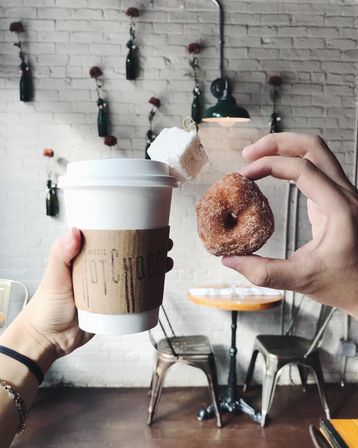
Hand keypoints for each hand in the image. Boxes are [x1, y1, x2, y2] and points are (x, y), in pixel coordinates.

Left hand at [16, 229, 173, 366]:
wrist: (48, 339)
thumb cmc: (45, 306)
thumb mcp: (54, 277)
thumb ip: (60, 254)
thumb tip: (75, 232)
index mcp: (86, 256)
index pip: (111, 237)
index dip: (130, 229)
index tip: (147, 224)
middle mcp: (100, 269)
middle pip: (129, 253)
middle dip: (149, 246)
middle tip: (164, 243)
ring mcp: (108, 287)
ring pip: (135, 272)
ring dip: (152, 266)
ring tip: (166, 262)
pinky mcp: (114, 306)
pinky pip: (134, 294)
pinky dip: (149, 289)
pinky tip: (159, 285)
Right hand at [222, 132, 357, 318]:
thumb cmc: (346, 284)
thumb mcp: (302, 279)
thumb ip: (264, 272)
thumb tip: (231, 260)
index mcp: (340, 208)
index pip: (301, 168)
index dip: (268, 165)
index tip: (244, 175)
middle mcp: (346, 194)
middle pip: (312, 146)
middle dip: (277, 143)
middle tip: (248, 153)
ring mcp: (343, 194)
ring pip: (316, 152)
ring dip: (284, 148)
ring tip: (257, 157)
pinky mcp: (336, 199)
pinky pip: (315, 168)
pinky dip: (291, 163)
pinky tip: (273, 172)